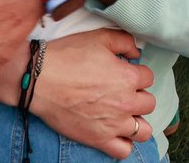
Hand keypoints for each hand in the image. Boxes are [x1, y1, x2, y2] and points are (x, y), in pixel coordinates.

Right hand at [29, 30, 155, 158]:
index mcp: (128, 78)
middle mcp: (126, 103)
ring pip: (143, 131)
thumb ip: (124, 41)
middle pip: (149, 103)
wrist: (39, 80)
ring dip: (137, 121)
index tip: (125, 72)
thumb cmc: (67, 56)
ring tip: (124, 114)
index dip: (137, 73)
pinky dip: (123, 143)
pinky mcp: (98, 139)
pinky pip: (124, 150)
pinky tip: (115, 132)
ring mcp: (113, 124)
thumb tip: (135, 51)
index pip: (148, 78)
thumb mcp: (98, 38)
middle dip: (138, 95)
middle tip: (122, 91)